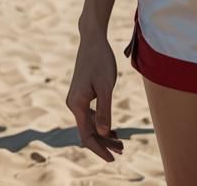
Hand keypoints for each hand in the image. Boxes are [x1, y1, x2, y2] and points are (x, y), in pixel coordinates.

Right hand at [65, 34, 124, 161]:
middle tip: (122, 151)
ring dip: (103, 134)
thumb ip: (105, 109)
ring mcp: (77, 98)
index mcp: (77, 104)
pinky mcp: (82, 93)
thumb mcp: (105, 86)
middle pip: (88, 131)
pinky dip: (101, 122)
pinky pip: (90, 114)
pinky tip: (112, 128)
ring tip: (120, 143)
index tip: (112, 158)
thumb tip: (104, 132)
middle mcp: (74, 103)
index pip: (87, 135)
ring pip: (90, 123)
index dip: (99, 149)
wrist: (93, 39)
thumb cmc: (100, 60)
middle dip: (104, 143)